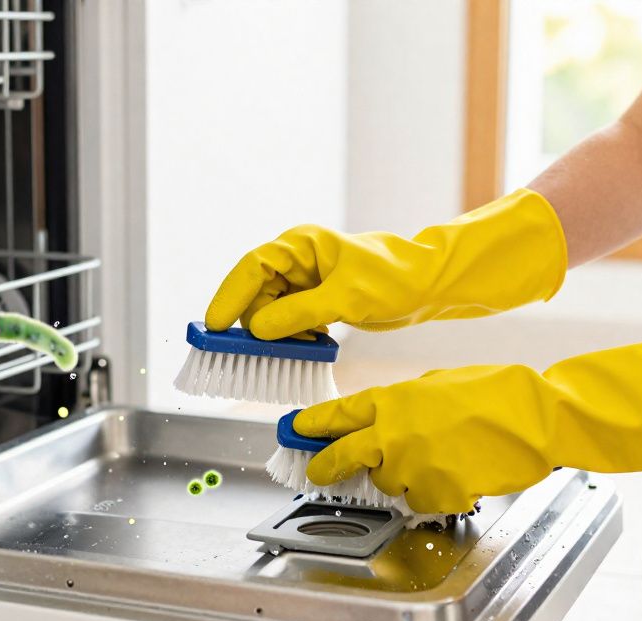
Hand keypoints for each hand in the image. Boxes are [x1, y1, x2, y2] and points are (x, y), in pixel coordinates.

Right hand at [204, 189, 567, 339]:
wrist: (427, 285)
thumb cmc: (394, 278)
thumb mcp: (347, 297)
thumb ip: (300, 313)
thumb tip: (260, 330)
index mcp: (300, 245)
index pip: (250, 268)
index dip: (228, 298)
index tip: (214, 328)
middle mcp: (295, 262)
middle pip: (254, 296)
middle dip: (255, 325)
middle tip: (260, 353)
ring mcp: (303, 284)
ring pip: (268, 315)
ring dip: (278, 337)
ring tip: (304, 346)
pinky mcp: (314, 304)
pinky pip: (288, 325)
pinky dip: (293, 340)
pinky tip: (313, 346)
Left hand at [293, 333, 641, 513]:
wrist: (536, 418)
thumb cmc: (496, 394)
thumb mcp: (437, 384)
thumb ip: (403, 405)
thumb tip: (385, 420)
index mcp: (393, 401)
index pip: (335, 415)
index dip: (308, 426)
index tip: (290, 431)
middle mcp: (393, 435)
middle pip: (341, 458)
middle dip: (324, 467)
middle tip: (316, 473)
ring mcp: (413, 468)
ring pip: (385, 485)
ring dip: (398, 479)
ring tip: (434, 459)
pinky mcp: (435, 494)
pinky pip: (419, 502)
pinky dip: (430, 494)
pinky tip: (455, 474)